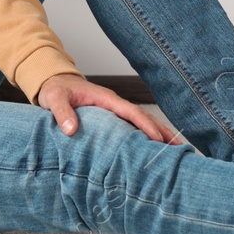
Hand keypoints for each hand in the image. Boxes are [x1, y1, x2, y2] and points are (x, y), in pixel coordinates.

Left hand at [35, 73, 183, 144]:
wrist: (54, 82)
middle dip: (162, 132)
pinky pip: (133, 127)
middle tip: (179, 148)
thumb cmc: (55, 89)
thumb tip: (70, 129)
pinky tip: (152, 149)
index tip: (158, 139)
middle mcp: (114, 105)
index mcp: (106, 99)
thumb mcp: (54, 98)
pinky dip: (145, 136)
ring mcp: (115, 111)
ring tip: (175, 151)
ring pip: (141, 123)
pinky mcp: (112, 119)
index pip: (131, 112)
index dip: (145, 125)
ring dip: (158, 134)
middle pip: (144, 117)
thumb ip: (61, 111)